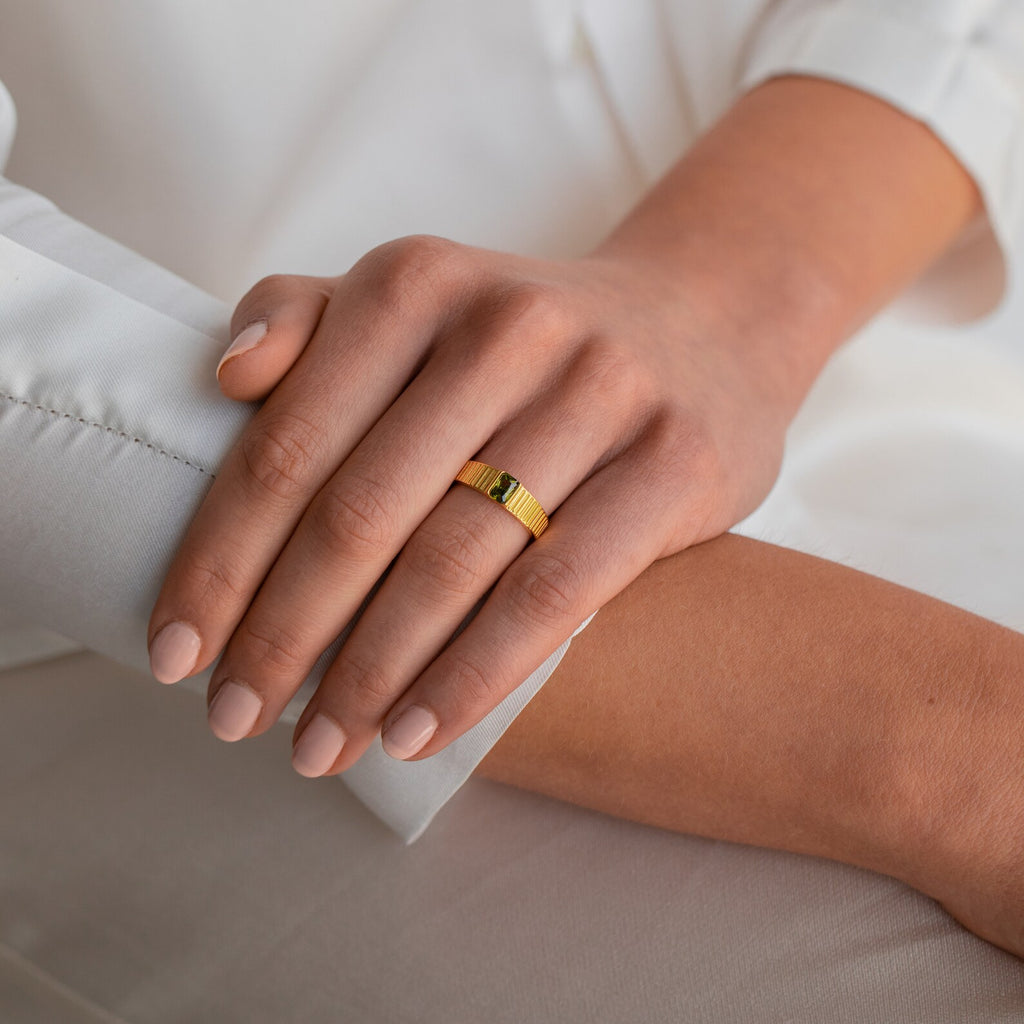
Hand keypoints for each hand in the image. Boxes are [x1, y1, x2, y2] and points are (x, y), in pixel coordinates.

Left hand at [146, 233, 799, 774]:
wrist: (706, 324)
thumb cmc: (527, 342)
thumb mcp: (421, 300)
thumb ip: (310, 321)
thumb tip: (227, 378)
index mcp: (418, 283)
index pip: (286, 444)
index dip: (218, 560)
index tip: (174, 654)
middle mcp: (507, 326)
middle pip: (360, 512)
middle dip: (282, 634)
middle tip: (234, 718)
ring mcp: (600, 391)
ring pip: (453, 562)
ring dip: (368, 673)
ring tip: (318, 748)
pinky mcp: (675, 460)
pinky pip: (557, 592)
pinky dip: (475, 675)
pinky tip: (415, 733)